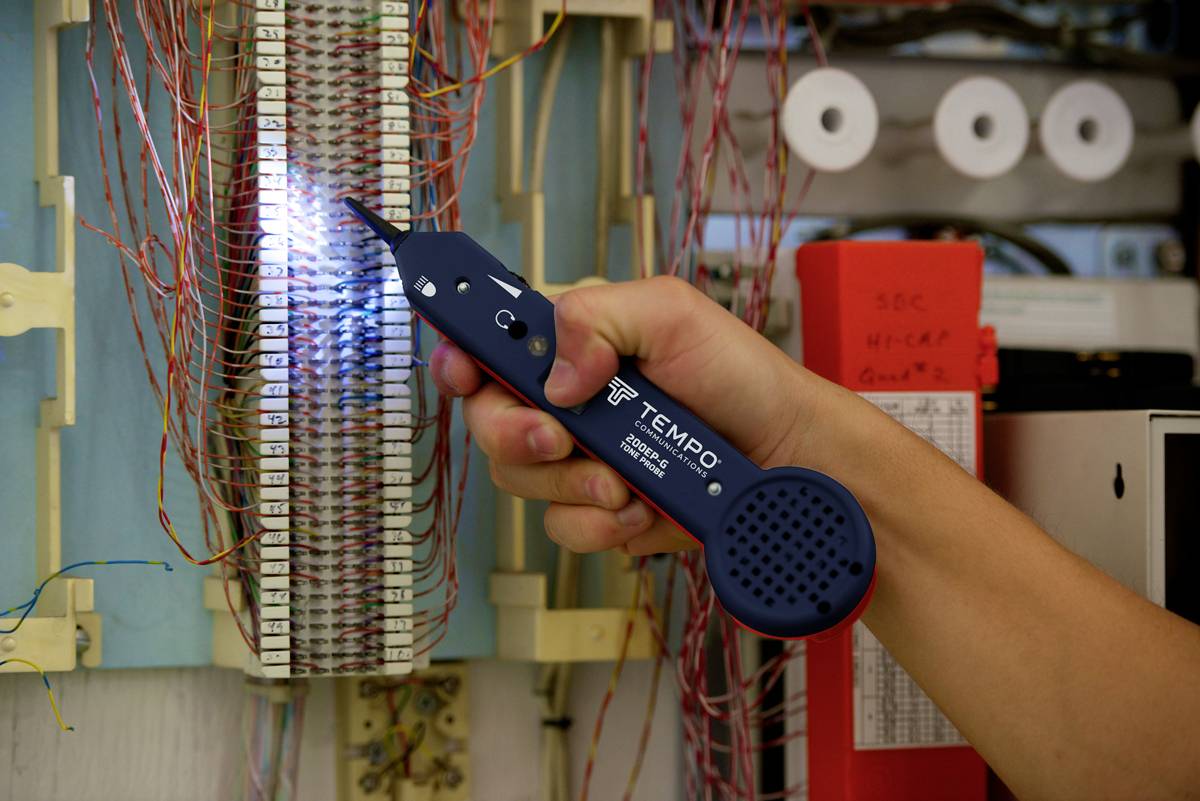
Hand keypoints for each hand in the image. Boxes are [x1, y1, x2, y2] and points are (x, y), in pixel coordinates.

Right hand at [430, 275, 828, 554]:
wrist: (786, 456)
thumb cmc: (738, 375)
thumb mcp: (671, 314)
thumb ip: (597, 319)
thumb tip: (554, 377)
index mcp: (573, 343)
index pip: (489, 346)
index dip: (460, 358)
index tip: (462, 372)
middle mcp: (566, 402)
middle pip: (488, 422)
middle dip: (518, 434)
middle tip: (565, 437)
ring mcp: (580, 460)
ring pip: (521, 481)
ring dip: (573, 483)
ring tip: (627, 477)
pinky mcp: (601, 511)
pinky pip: (564, 529)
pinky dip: (602, 524)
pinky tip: (641, 506)